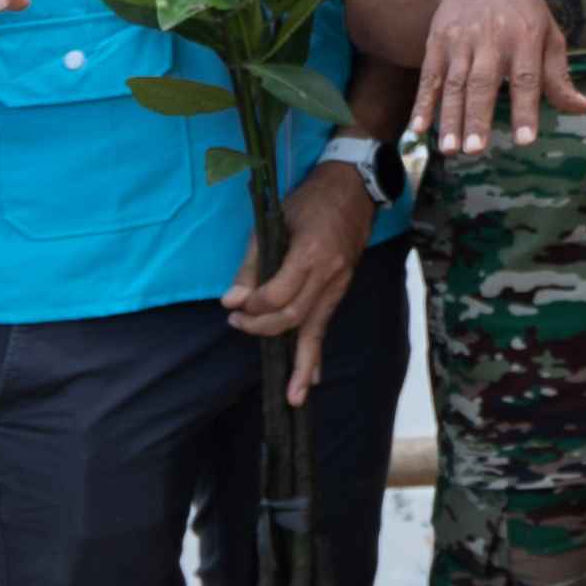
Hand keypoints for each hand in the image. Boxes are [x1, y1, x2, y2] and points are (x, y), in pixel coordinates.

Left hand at [225, 161, 380, 400]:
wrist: (354, 188)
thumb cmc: (309, 200)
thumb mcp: (274, 222)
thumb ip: (252, 264)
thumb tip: (231, 301)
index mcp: (310, 254)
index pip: (277, 295)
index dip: (252, 307)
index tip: (233, 306)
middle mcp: (329, 275)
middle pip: (294, 317)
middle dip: (263, 329)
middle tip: (238, 326)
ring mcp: (339, 285)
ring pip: (315, 330)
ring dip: (302, 364)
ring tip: (292, 397)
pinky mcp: (340, 290)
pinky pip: (325, 326)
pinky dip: (317, 354)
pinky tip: (311, 378)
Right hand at [423, 0, 585, 157]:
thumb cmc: (522, 11)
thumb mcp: (547, 33)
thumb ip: (558, 74)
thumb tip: (581, 108)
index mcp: (525, 37)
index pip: (526, 78)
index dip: (526, 109)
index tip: (525, 140)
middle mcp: (491, 39)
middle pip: (483, 82)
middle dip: (478, 117)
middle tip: (475, 150)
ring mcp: (461, 41)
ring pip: (454, 83)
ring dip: (450, 117)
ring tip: (449, 149)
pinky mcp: (437, 42)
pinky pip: (429, 75)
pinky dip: (423, 102)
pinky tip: (418, 127)